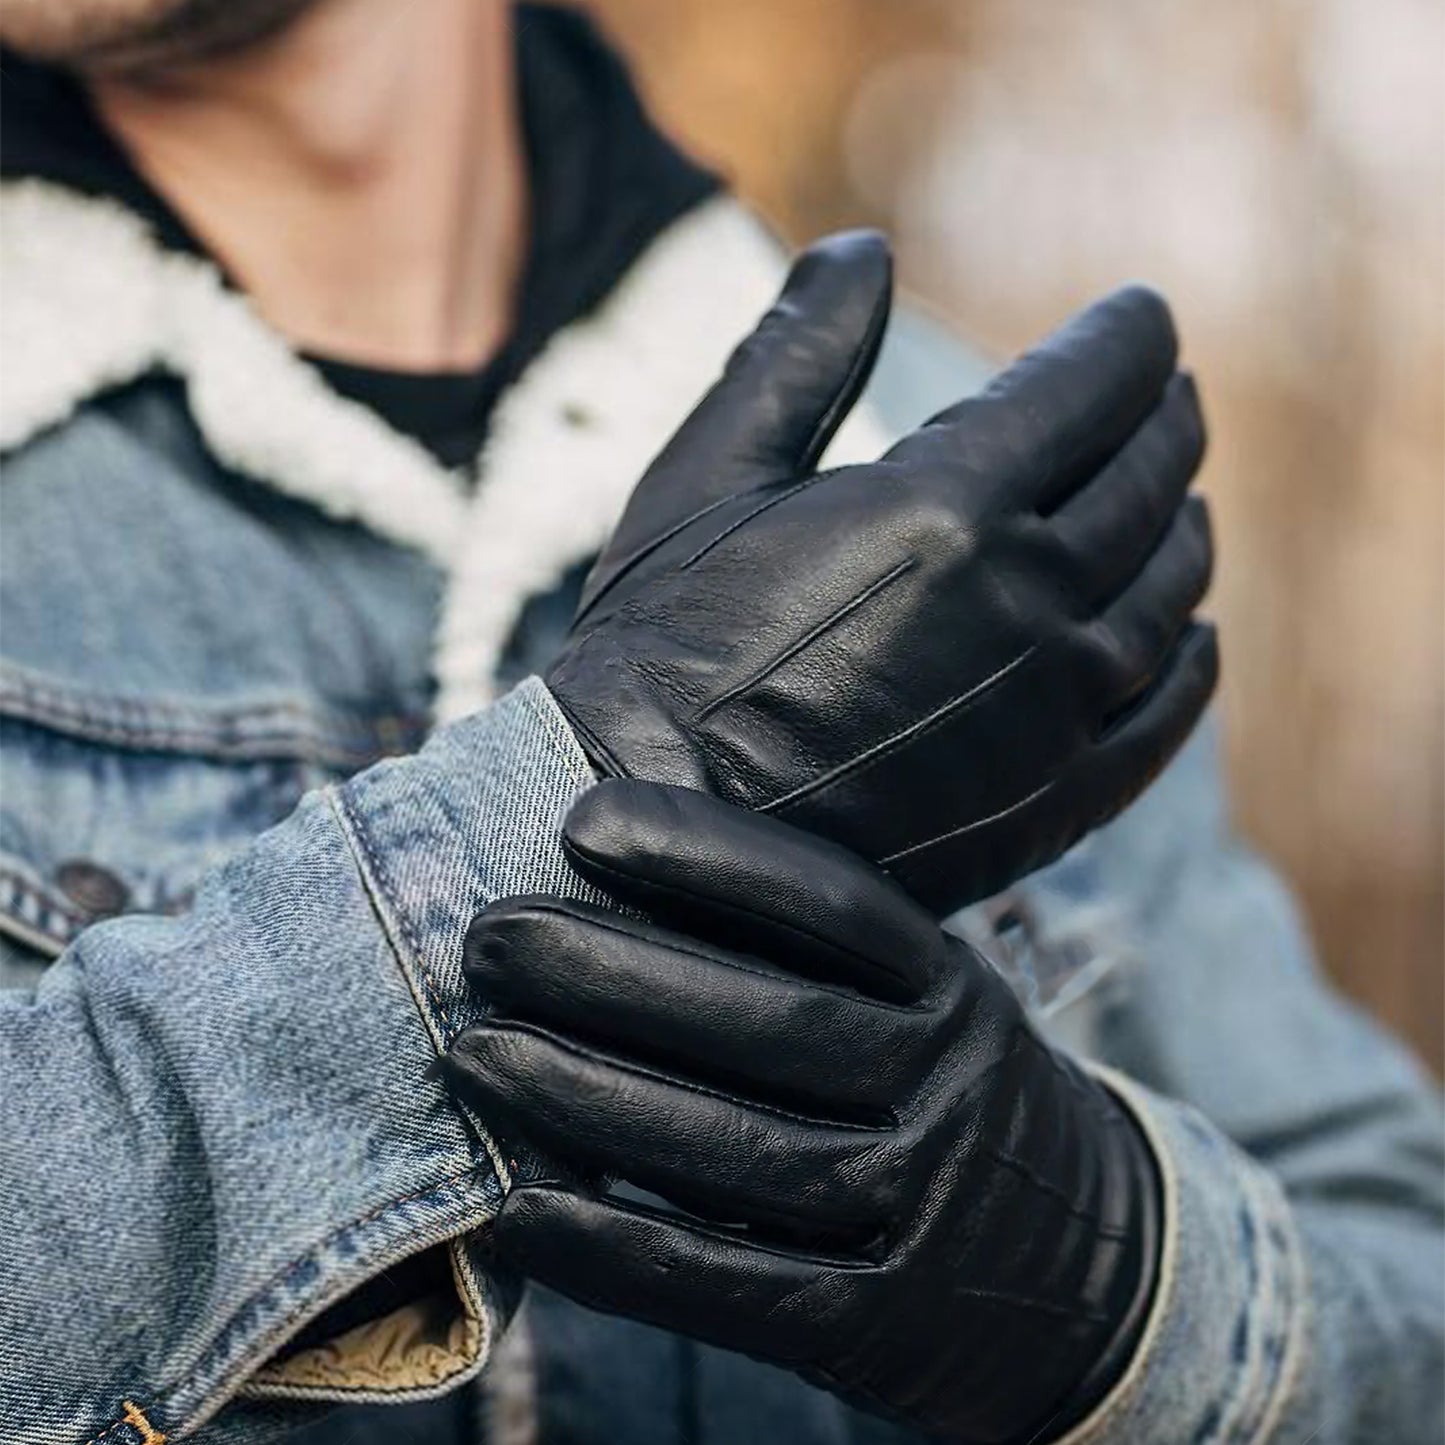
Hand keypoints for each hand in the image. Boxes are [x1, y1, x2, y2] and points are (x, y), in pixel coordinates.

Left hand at [446, 781, 1161, 1443]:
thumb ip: (821, 957)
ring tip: (473, 1054)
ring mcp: (913, 1210)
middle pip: (767, 1021)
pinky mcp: (870, 1323)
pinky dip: (609, 1245)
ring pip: (732, 1150)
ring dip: (584, 1100)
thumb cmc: (950, 1099)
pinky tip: (517, 1205)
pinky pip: (721, 1281)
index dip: (706, 854)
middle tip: (489, 938)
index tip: (585, 821)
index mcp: (954, 990)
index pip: (831, 903)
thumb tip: (629, 871)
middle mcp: (943, 1089)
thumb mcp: (931, 1005)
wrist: (1086, 1276)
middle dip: (610, 971)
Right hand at [547, 231, 1215, 913]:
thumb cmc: (661, 645)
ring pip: (1173, 587)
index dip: (1128, 337)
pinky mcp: (1051, 800)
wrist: (654, 831)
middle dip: (1166, 417)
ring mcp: (1053, 709)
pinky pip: (1165, 714)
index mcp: (948, 504)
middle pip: (1151, 476)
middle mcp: (1028, 599)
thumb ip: (795, 355)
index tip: (1139, 318)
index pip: (1095, 384)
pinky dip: (1191, 660)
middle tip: (1165, 393)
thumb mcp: (704, 477)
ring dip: (1185, 523)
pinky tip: (1189, 636)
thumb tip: (860, 249)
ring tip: (1177, 498)